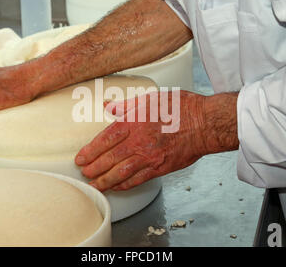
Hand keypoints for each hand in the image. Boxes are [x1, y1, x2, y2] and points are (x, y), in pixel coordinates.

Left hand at [75, 91, 208, 191]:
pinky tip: (116, 187)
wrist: (205, 123)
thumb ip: (127, 105)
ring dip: (105, 180)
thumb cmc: (181, 108)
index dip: (90, 151)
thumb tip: (109, 107)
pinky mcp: (160, 167)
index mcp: (135, 122)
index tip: (80, 158)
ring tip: (94, 185)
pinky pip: (138, 179)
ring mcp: (150, 156)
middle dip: (94, 168)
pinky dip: (125, 184)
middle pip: (110, 158)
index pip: (105, 139)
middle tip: (83, 173)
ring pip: (121, 172)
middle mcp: (140, 141)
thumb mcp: (151, 98)